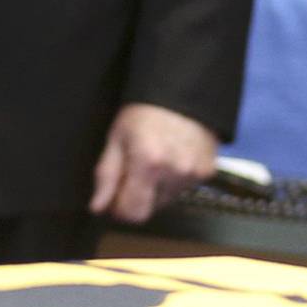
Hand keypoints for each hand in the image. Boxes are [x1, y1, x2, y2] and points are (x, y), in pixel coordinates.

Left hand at [90, 104, 219, 224]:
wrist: (184, 93)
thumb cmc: (144, 113)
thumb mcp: (116, 139)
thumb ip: (106, 175)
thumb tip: (98, 208)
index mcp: (148, 163)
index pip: (133, 213)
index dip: (120, 208)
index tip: (116, 195)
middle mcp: (175, 172)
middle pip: (151, 208)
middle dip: (139, 196)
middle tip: (137, 171)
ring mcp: (194, 173)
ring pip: (168, 199)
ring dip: (159, 188)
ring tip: (158, 161)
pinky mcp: (208, 171)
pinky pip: (185, 188)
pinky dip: (176, 180)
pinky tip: (174, 158)